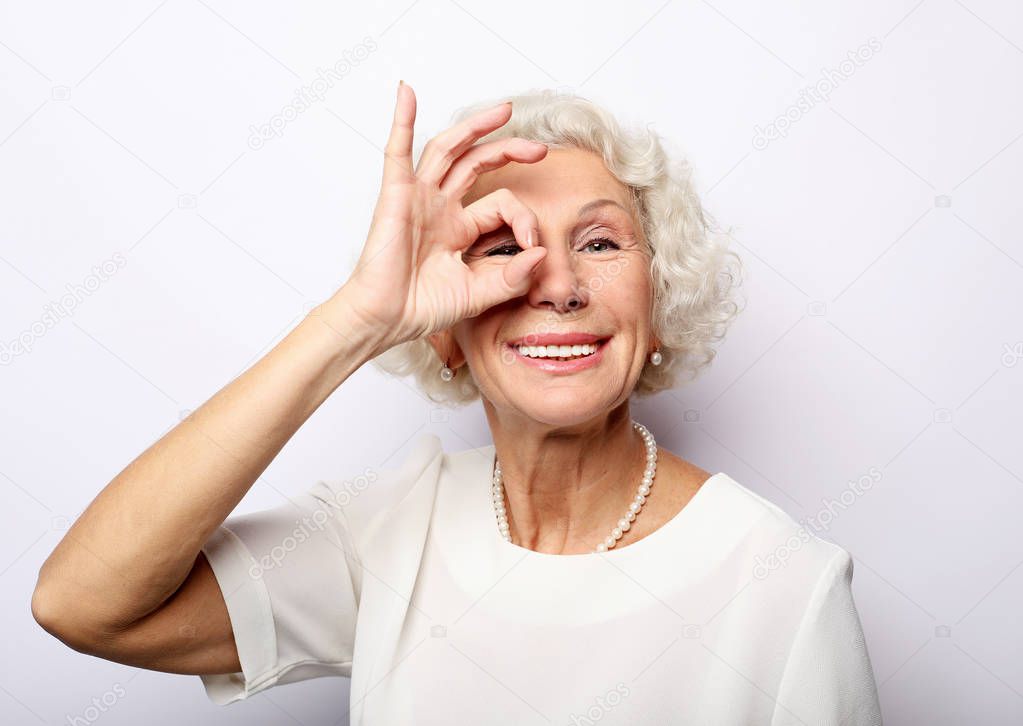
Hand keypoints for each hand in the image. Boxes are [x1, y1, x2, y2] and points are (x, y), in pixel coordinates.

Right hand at [337, 82, 548, 354]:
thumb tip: (542, 251)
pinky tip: (407, 93)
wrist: (386, 320)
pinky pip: (397, 151)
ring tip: (503, 111)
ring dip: (474, 127)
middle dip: (508, 150)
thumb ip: (512, 276)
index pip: (501, 205)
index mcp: (460, 228)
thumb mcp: (479, 294)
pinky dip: (401, 120)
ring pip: (448, 150)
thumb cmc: (422, 308)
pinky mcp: (396, 195)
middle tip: (539, 149)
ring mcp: (418, 198)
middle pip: (477, 163)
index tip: (531, 247)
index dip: (523, 219)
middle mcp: (440, 207)